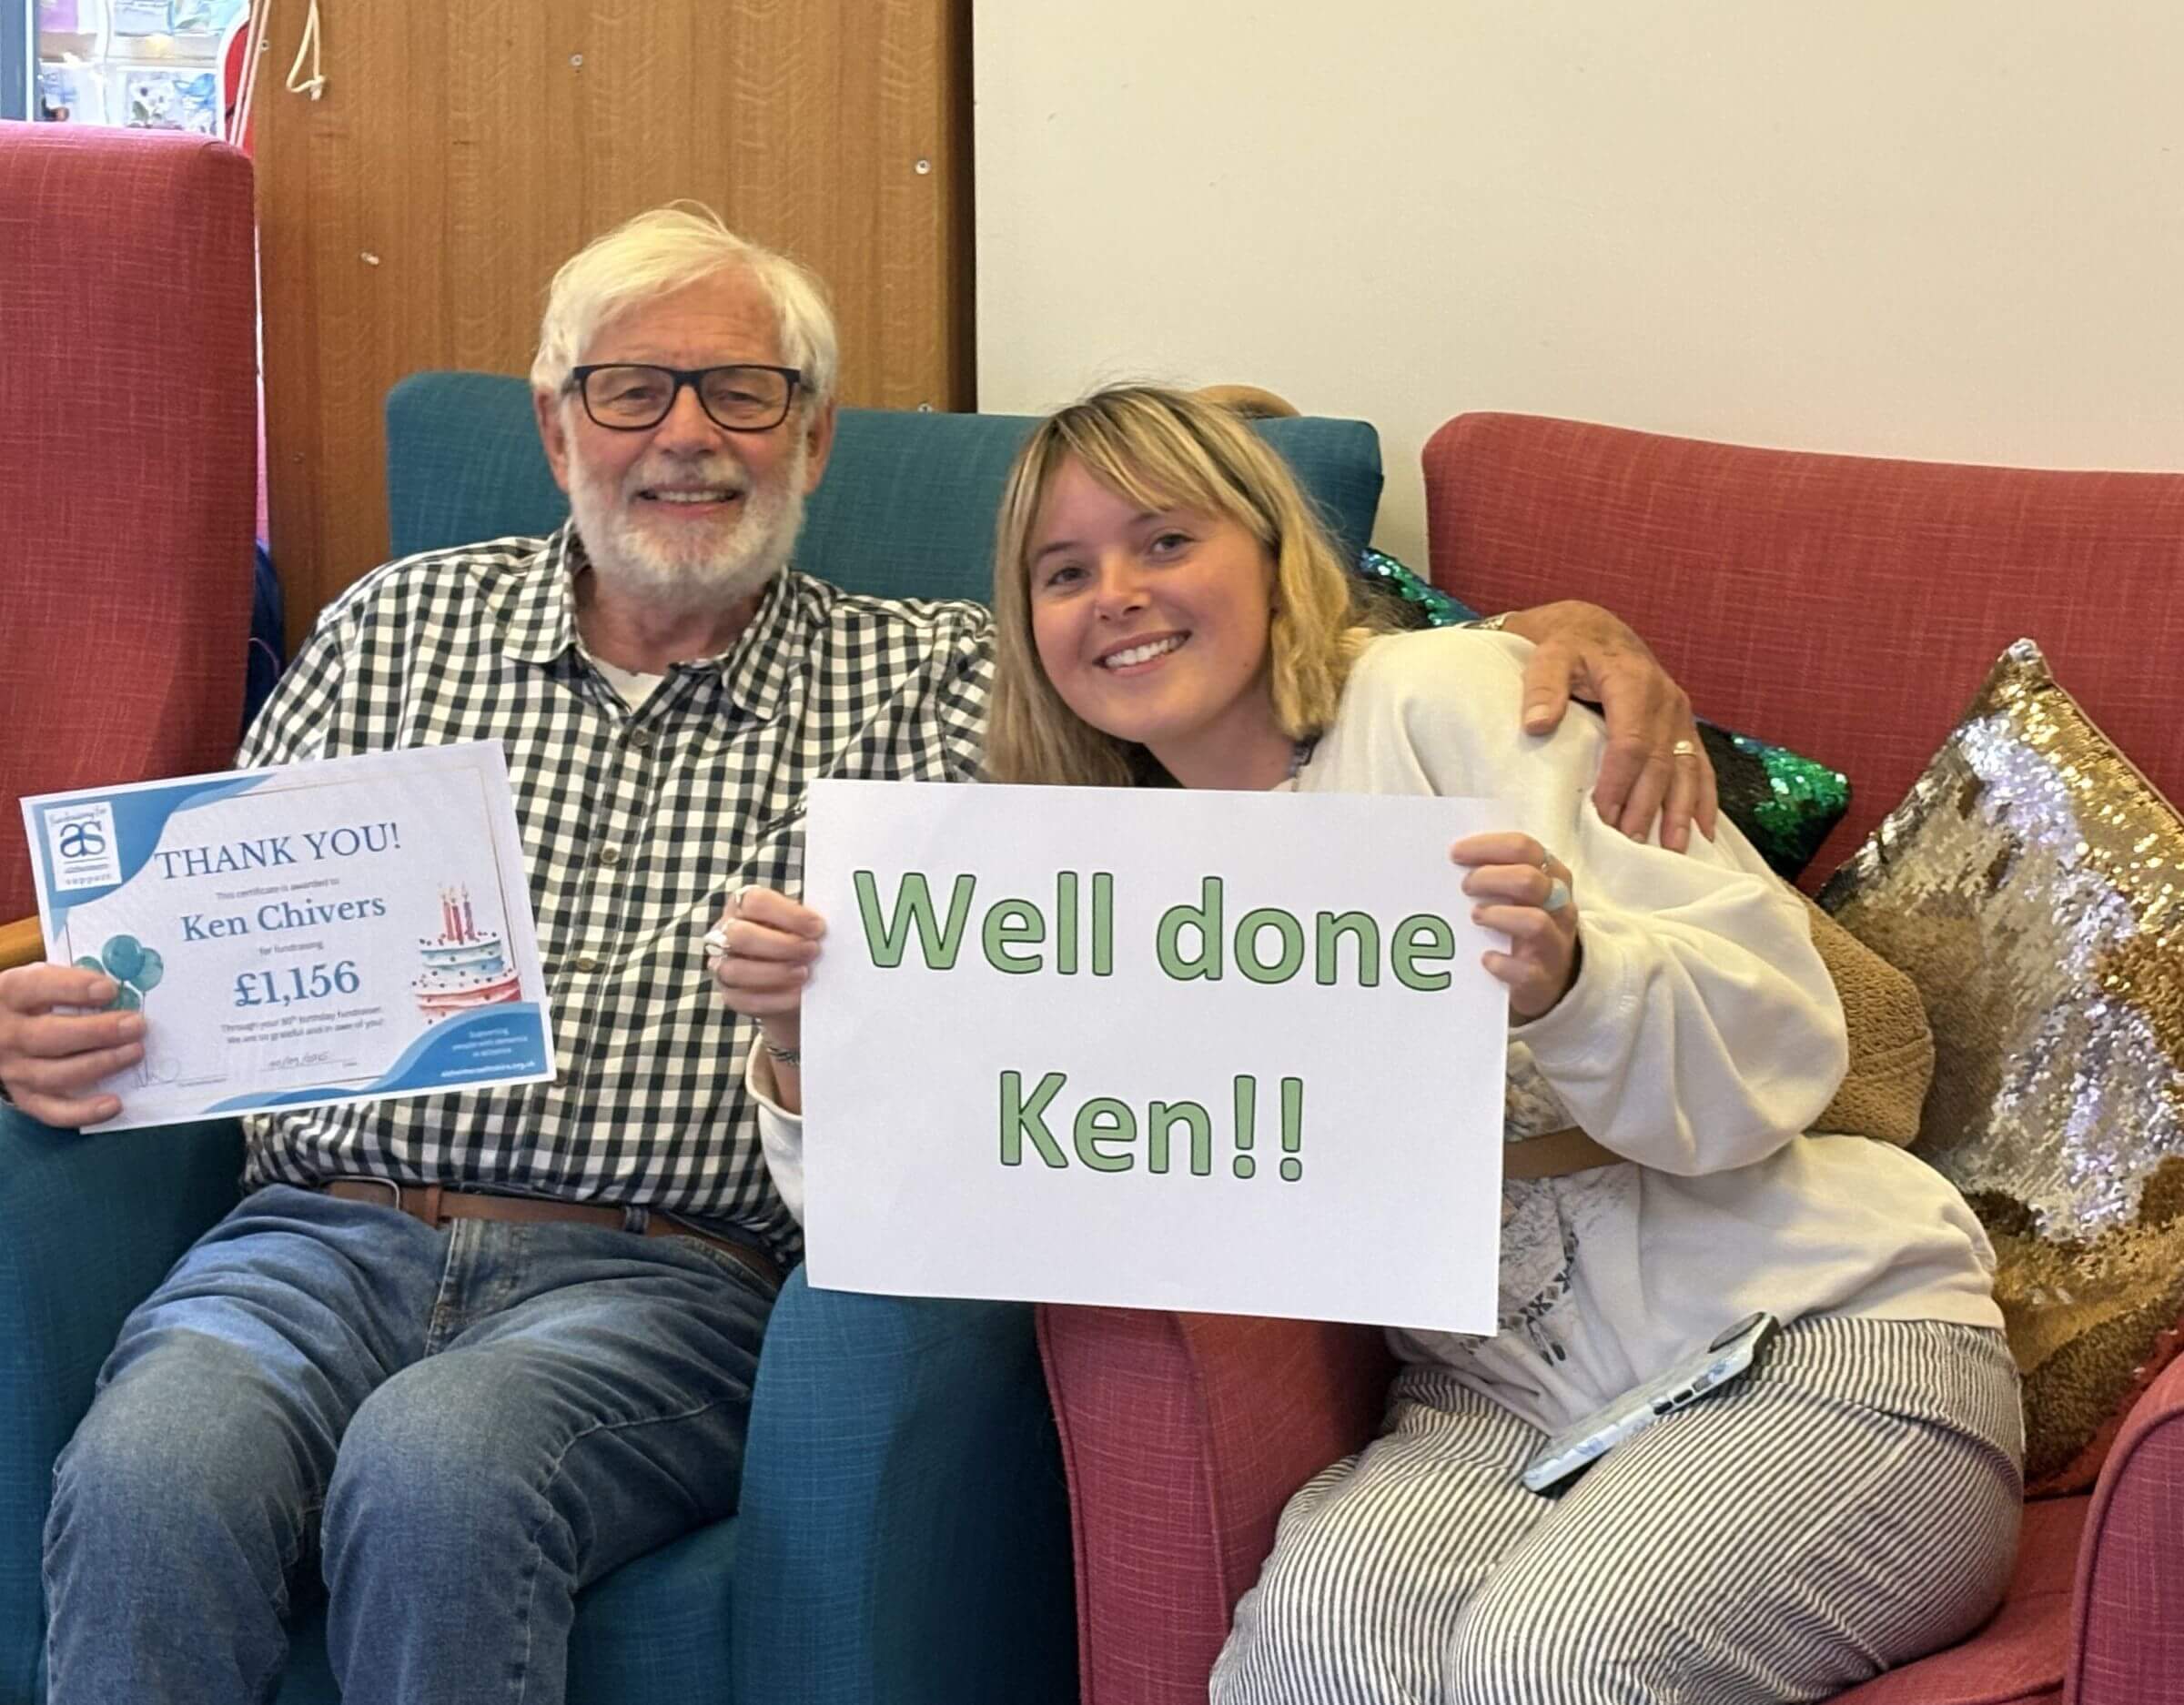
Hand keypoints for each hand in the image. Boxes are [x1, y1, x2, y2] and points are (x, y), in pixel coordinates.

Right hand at [0, 963, 145, 1127]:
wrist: (0, 1031)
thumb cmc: (34, 1000)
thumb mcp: (43, 980)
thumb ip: (73, 981)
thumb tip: (125, 988)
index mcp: (9, 994)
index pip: (36, 987)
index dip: (73, 988)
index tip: (110, 990)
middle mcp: (6, 1034)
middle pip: (49, 1037)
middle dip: (98, 1032)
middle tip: (135, 1026)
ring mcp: (12, 1069)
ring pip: (54, 1074)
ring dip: (100, 1065)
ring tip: (134, 1052)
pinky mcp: (24, 1096)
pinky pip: (52, 1111)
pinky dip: (84, 1111)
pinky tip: (115, 1103)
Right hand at [707, 885, 824, 1059]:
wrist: (797, 987)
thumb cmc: (801, 945)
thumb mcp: (805, 928)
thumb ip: (810, 923)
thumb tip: (837, 924)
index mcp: (745, 906)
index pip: (755, 901)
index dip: (788, 914)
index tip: (818, 927)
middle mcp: (727, 933)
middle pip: (740, 936)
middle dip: (781, 945)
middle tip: (813, 951)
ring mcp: (723, 965)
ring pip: (735, 970)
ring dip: (775, 973)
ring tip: (805, 974)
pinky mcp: (730, 996)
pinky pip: (742, 1000)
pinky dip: (773, 999)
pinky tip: (797, 996)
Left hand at [1452, 833, 1580, 1021]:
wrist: (1550, 977)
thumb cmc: (1522, 922)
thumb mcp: (1519, 892)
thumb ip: (1496, 870)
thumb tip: (1451, 855)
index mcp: (1552, 875)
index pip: (1524, 848)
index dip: (1487, 847)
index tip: (1455, 853)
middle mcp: (1559, 906)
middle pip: (1529, 880)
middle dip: (1490, 878)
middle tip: (1465, 886)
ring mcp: (1554, 943)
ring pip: (1534, 922)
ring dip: (1498, 916)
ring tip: (1476, 917)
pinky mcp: (1543, 978)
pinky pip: (1526, 970)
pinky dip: (1501, 963)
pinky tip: (1485, 958)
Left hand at [1498, 600, 1718, 851]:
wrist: (1593, 629)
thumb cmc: (1566, 647)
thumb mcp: (1547, 656)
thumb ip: (1542, 687)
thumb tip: (1536, 723)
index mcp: (1634, 682)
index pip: (1630, 742)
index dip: (1618, 783)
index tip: (1601, 816)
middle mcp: (1666, 700)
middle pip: (1660, 763)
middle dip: (1645, 806)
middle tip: (1629, 844)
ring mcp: (1679, 714)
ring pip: (1686, 769)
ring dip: (1680, 811)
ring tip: (1671, 849)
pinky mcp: (1683, 726)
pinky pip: (1700, 765)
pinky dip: (1703, 799)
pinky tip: (1703, 830)